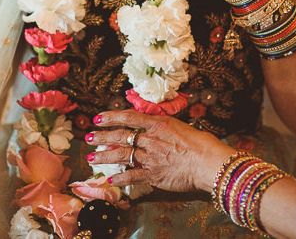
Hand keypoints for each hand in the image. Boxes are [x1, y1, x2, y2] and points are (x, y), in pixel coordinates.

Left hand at [87, 110, 234, 192]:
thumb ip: (164, 126)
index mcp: (158, 124)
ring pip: (121, 155)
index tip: (98, 118)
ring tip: (91, 158)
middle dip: (101, 137)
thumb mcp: (180, 126)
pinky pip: (131, 176)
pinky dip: (119, 178)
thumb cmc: (200, 143)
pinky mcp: (153, 175)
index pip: (129, 117)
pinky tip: (110, 179)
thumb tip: (154, 124)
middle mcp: (150, 139)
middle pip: (120, 136)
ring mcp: (150, 158)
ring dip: (104, 156)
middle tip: (88, 138)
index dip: (111, 117)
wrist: (207, 162)